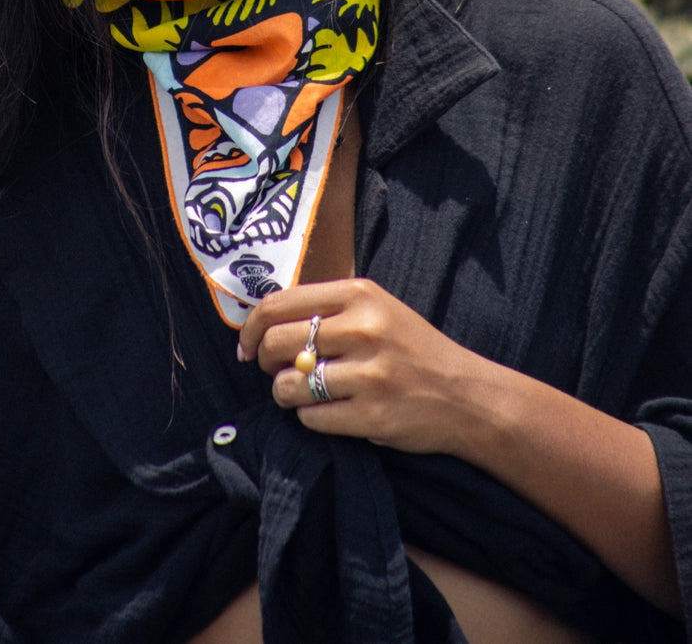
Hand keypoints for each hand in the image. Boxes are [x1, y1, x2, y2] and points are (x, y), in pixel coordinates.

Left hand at [238, 278, 485, 454]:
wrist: (466, 396)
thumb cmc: (412, 349)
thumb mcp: (377, 308)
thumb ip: (327, 308)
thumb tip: (263, 321)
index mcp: (360, 295)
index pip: (279, 304)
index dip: (251, 326)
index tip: (247, 345)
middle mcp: (363, 329)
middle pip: (277, 343)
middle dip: (264, 361)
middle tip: (273, 370)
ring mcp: (368, 374)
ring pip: (287, 385)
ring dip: (285, 394)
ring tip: (303, 393)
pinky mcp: (372, 415)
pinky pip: (310, 418)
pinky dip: (310, 418)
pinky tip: (330, 411)